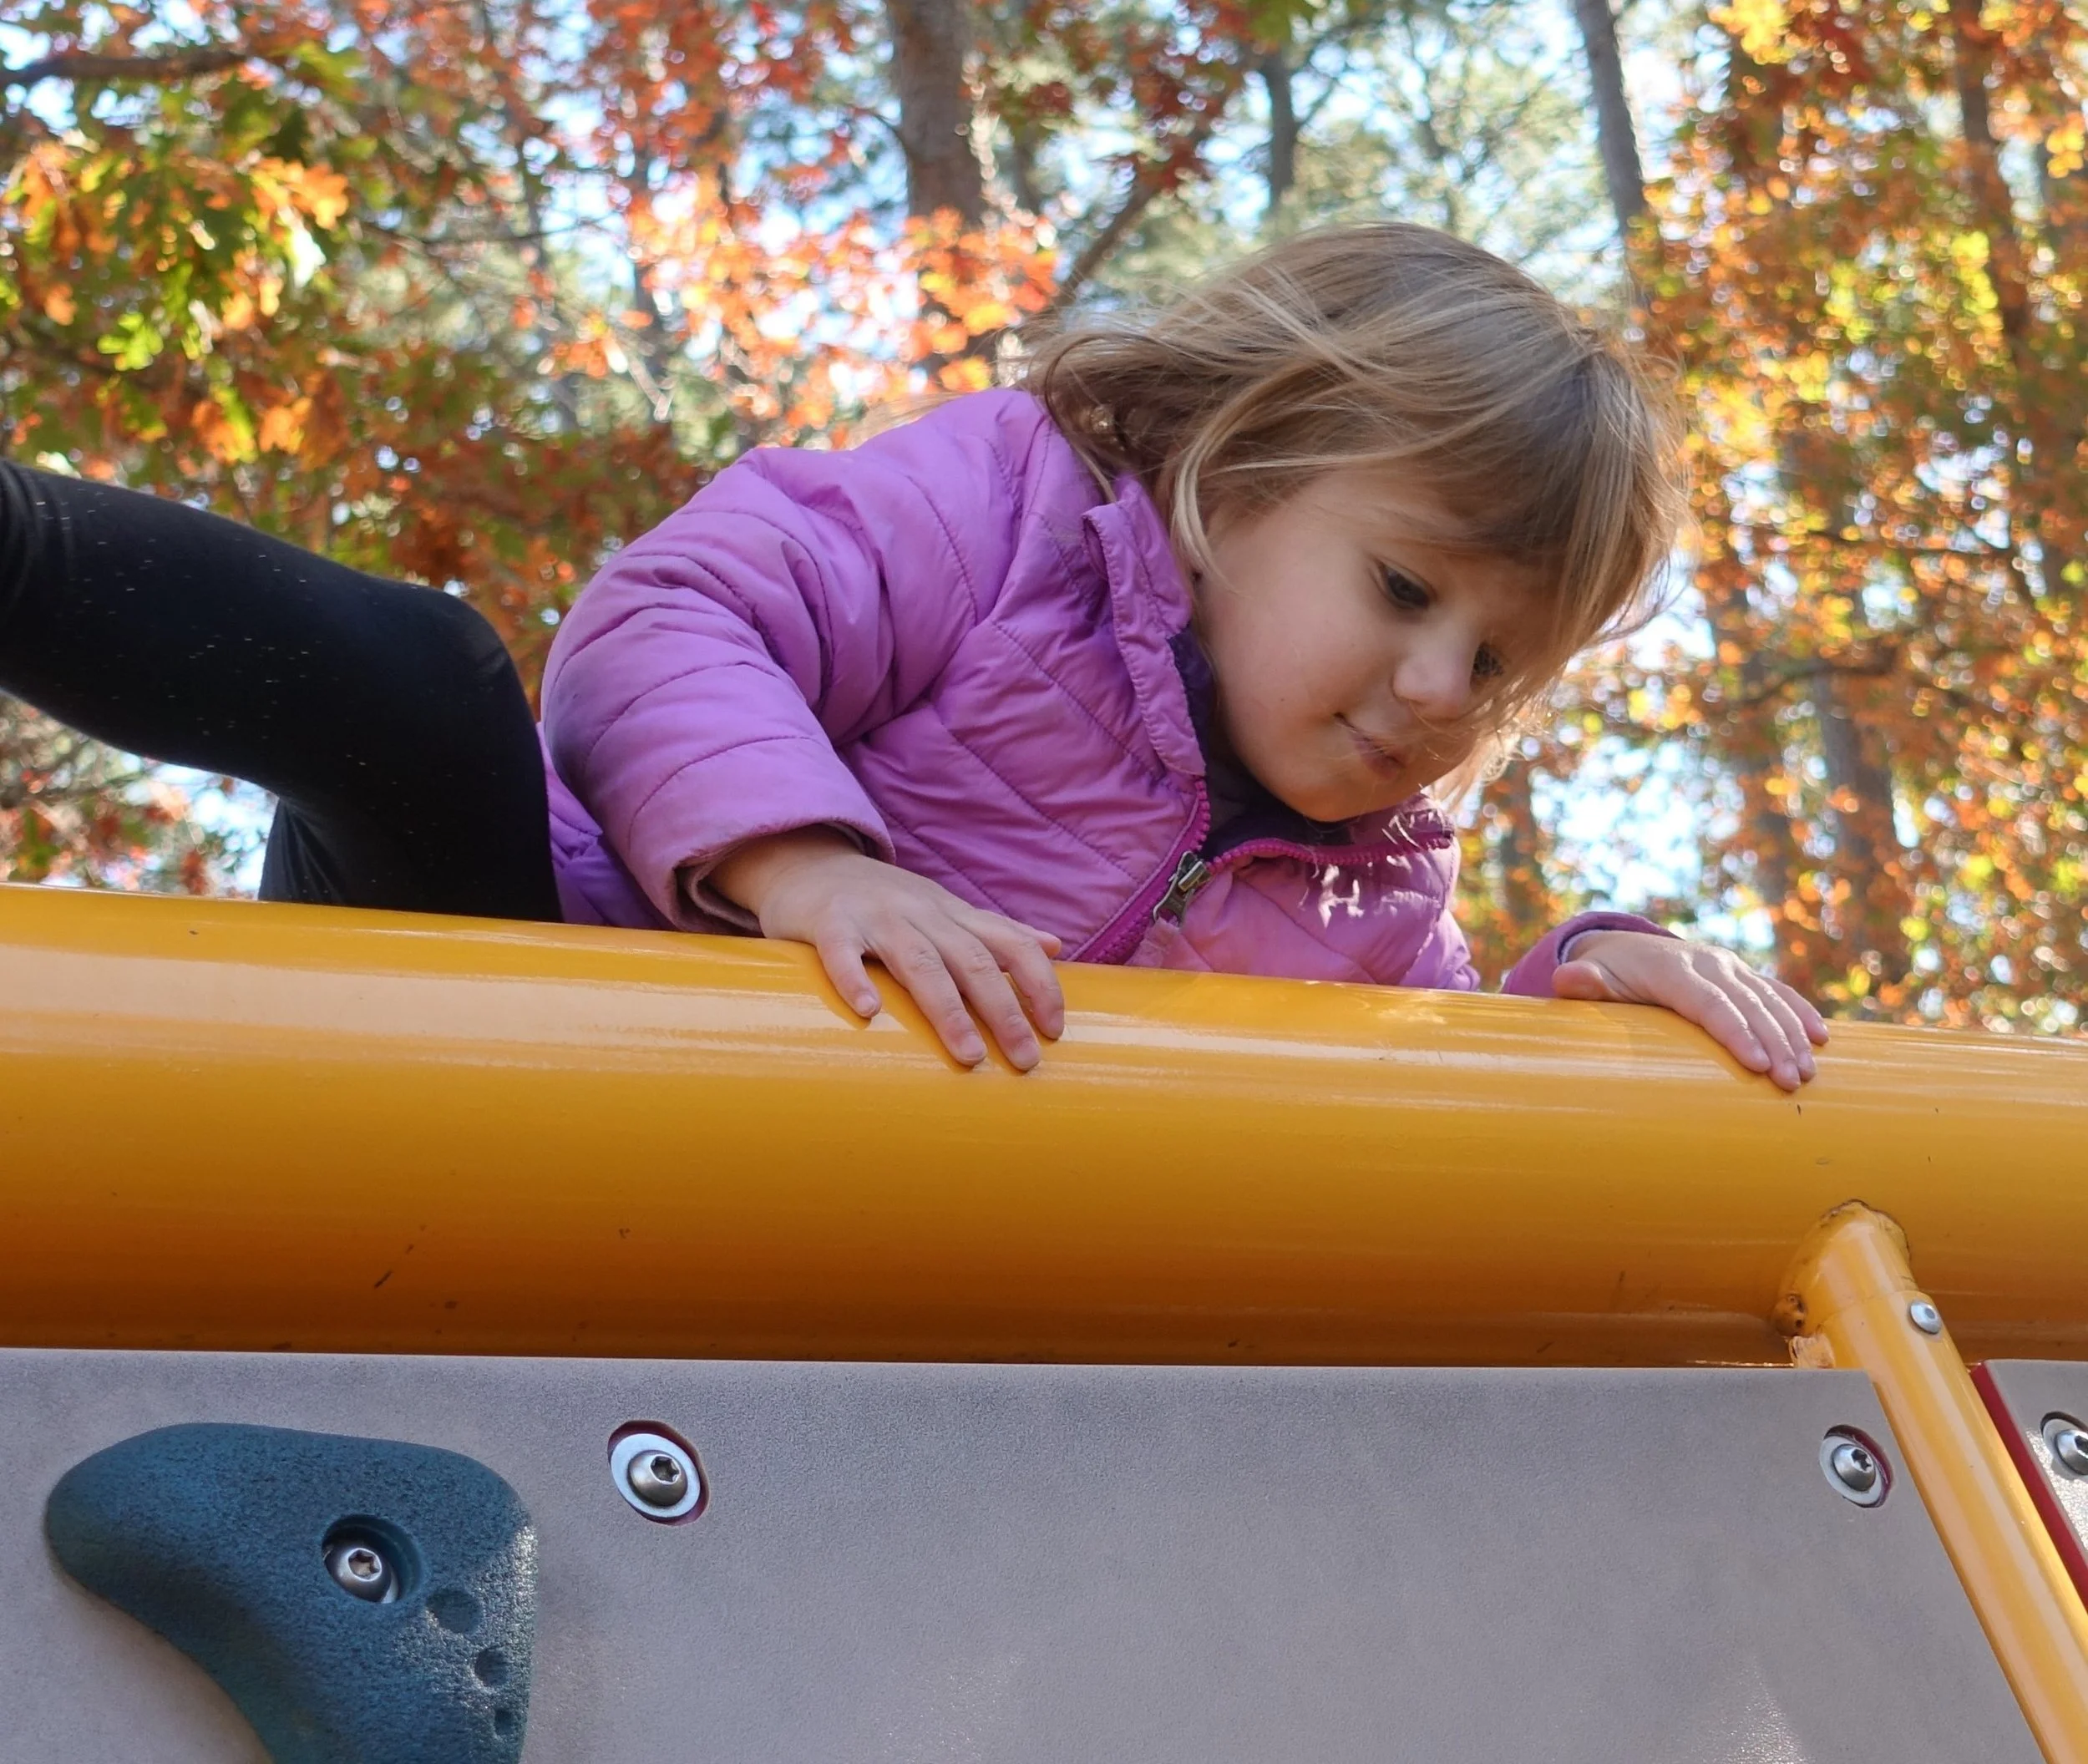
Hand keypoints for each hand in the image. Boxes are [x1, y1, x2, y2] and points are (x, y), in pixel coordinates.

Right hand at [707, 829, 1064, 1070]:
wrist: (808, 863)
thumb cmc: (885, 902)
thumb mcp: (946, 909)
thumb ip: (996, 931)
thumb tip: (1054, 946)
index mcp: (954, 914)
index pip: (1011, 945)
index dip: (1040, 984)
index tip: (1055, 1031)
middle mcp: (922, 913)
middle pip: (972, 960)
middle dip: (1004, 1011)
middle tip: (1025, 1060)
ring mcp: (875, 917)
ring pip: (919, 961)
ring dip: (947, 1009)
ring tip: (969, 1055)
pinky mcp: (828, 923)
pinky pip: (842, 952)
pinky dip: (854, 979)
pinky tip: (869, 1013)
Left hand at [1552, 931, 1827, 1090]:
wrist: (1621, 948)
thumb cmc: (1605, 976)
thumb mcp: (1590, 980)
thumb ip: (1584, 985)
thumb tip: (1570, 979)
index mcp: (1672, 969)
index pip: (1708, 1003)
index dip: (1734, 1033)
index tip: (1757, 1065)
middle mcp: (1706, 963)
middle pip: (1746, 1004)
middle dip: (1773, 1043)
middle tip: (1791, 1082)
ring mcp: (1728, 967)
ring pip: (1768, 999)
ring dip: (1792, 1034)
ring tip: (1809, 1073)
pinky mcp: (1741, 975)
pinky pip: (1776, 992)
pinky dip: (1799, 1012)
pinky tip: (1821, 1039)